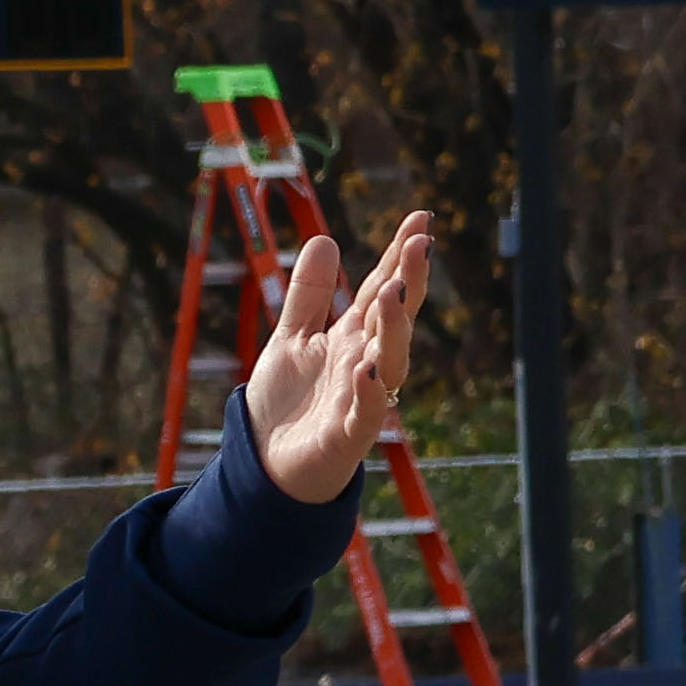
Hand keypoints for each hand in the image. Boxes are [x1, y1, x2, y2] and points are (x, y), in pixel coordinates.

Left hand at [247, 215, 438, 501]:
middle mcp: (365, 363)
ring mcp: (360, 398)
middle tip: (420, 243)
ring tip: (394, 292)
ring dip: (394, 328)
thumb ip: (308, 295)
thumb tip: (324, 240)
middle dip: (409, 282)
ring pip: (389, 360)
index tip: (420, 219)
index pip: (382, 290)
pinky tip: (367, 368)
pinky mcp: (346, 436)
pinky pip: (365, 412)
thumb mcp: (291, 338)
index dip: (399, 256)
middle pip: (394, 318)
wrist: (265, 466)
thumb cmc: (285, 404)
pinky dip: (369, 392)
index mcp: (353, 338)